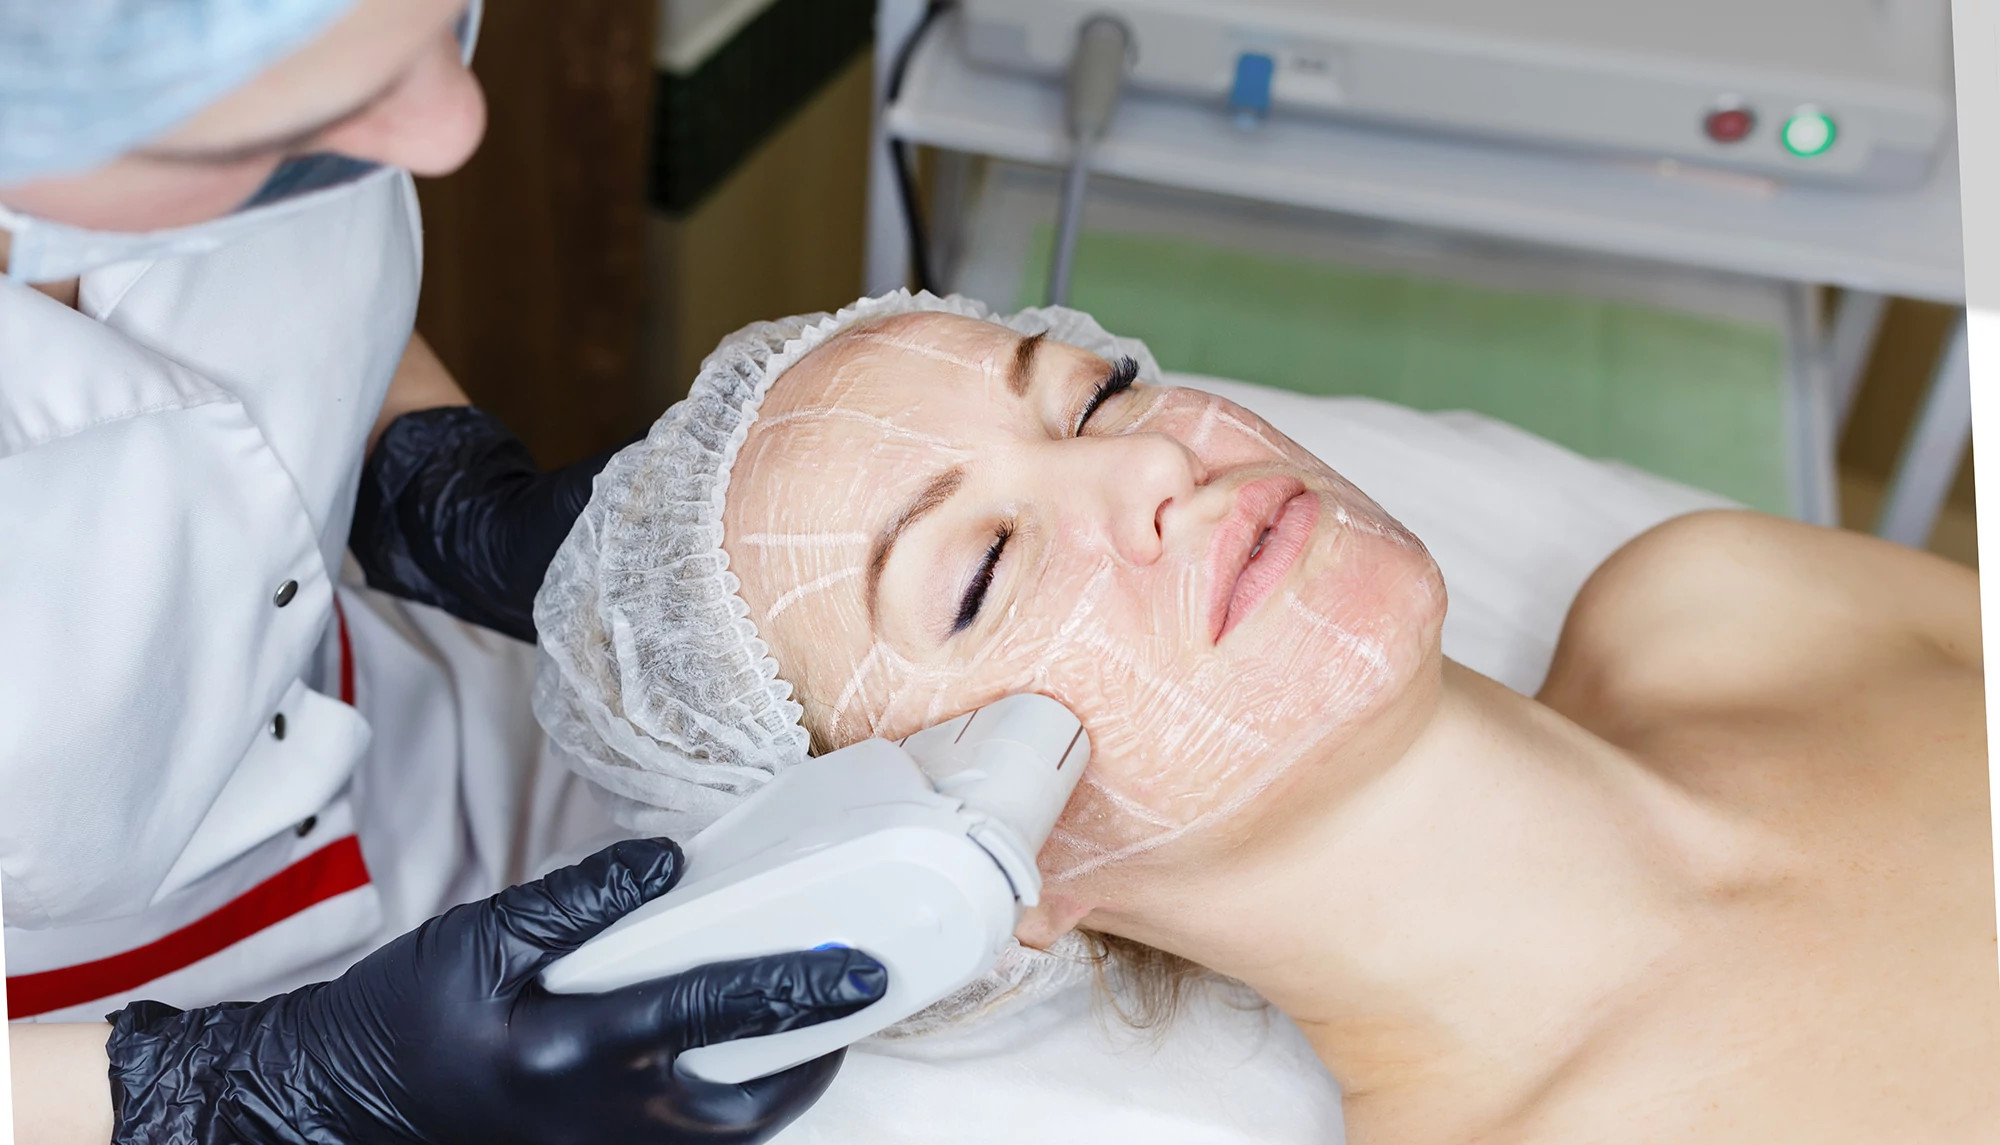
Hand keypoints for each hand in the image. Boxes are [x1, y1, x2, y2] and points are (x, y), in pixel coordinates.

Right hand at [105, 838, 886, 1144]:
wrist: (330, 1109)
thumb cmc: (400, 1019)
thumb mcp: (481, 938)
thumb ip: (580, 900)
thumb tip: (671, 863)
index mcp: (577, 1051)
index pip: (718, 1010)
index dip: (800, 986)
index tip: (866, 969)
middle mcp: (601, 1120)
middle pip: (745, 1113)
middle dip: (809, 1066)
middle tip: (844, 1009)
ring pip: (721, 1142)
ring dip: (772, 1097)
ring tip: (802, 1034)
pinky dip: (720, 1117)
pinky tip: (728, 1069)